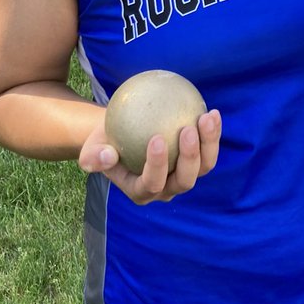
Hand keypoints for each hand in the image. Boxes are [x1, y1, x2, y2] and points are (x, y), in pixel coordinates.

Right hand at [77, 109, 220, 204]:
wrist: (120, 136)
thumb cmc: (104, 142)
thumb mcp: (91, 148)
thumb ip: (93, 157)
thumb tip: (106, 156)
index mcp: (140, 191)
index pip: (152, 183)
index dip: (157, 166)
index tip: (156, 137)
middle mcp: (165, 190)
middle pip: (184, 180)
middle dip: (189, 157)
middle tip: (187, 129)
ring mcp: (182, 177)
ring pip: (203, 167)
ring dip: (208, 144)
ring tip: (206, 118)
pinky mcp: (195, 162)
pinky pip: (208, 149)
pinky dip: (213, 133)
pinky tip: (212, 112)